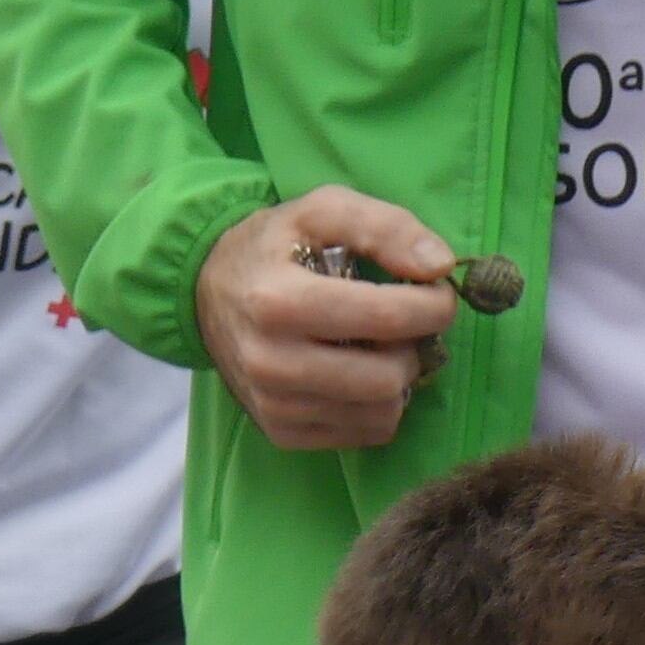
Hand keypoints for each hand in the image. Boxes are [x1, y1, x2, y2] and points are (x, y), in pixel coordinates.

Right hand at [192, 188, 457, 451]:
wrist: (204, 292)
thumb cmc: (273, 246)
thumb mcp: (322, 210)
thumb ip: (385, 227)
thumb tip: (439, 266)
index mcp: (279, 302)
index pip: (385, 317)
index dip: (434, 305)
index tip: (437, 292)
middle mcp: (271, 362)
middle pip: (387, 378)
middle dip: (415, 347)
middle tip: (407, 324)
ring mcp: (273, 405)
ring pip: (381, 414)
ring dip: (399, 379)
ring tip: (380, 347)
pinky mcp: (281, 432)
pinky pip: (364, 434)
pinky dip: (377, 405)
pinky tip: (358, 372)